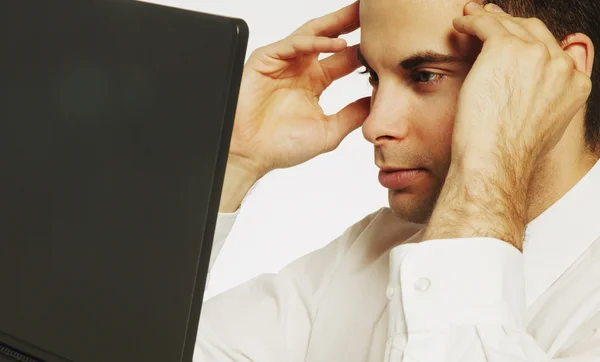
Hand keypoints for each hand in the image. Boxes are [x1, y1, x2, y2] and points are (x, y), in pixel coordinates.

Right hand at [228, 1, 370, 178]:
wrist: (250, 154)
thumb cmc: (282, 146)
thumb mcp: (328, 132)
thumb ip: (351, 115)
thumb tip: (377, 101)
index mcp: (315, 83)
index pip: (346, 59)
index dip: (365, 49)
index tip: (389, 40)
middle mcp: (301, 68)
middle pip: (331, 38)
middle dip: (352, 23)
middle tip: (374, 12)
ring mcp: (284, 62)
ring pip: (313, 34)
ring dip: (336, 23)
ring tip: (359, 14)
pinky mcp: (266, 60)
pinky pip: (292, 44)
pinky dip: (314, 42)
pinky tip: (336, 43)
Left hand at [451, 2, 591, 175]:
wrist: (495, 160)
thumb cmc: (509, 154)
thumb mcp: (543, 128)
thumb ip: (548, 102)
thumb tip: (533, 91)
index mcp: (575, 83)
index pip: (554, 52)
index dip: (531, 42)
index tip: (515, 39)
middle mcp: (560, 65)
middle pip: (534, 32)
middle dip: (511, 24)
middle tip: (492, 18)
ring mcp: (534, 54)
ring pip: (510, 25)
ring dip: (488, 18)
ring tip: (470, 17)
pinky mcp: (504, 48)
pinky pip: (485, 24)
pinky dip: (471, 21)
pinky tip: (460, 24)